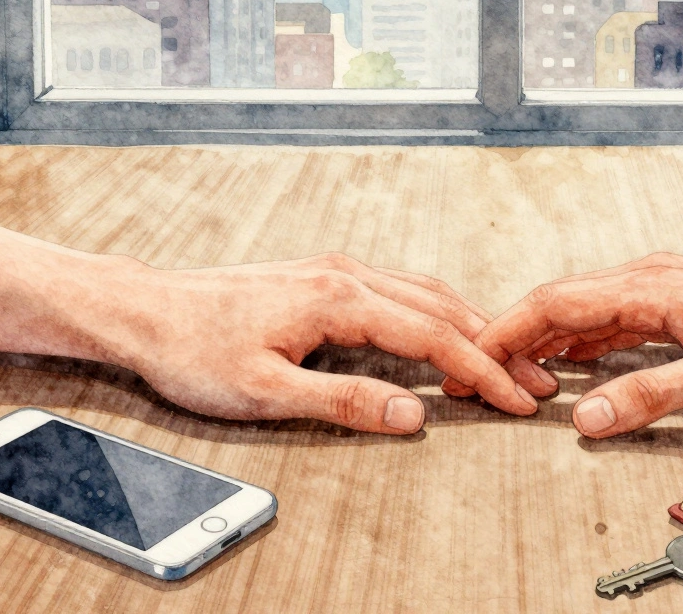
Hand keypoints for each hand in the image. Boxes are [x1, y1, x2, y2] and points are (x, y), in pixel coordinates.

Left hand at [107, 253, 538, 433]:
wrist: (148, 310)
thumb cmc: (195, 349)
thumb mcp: (266, 391)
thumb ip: (343, 401)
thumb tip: (410, 412)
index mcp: (338, 298)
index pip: (433, 336)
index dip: (483, 371)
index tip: (517, 399)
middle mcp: (345, 274)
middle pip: (441, 308)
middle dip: (494, 348)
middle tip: (534, 382)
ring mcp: (336, 271)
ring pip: (424, 294)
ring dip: (470, 327)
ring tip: (505, 361)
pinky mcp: (324, 278)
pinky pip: (400, 291)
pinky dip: (437, 314)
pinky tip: (444, 331)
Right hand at [474, 254, 682, 437]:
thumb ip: (652, 393)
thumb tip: (590, 415)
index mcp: (652, 286)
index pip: (556, 303)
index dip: (508, 332)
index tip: (475, 359)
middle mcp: (651, 278)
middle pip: (560, 302)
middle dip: (514, 337)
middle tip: (481, 374)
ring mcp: (664, 289)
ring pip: (584, 309)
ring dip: (546, 339)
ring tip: (516, 372)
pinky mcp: (678, 304)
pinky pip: (612, 318)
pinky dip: (581, 340)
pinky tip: (574, 360)